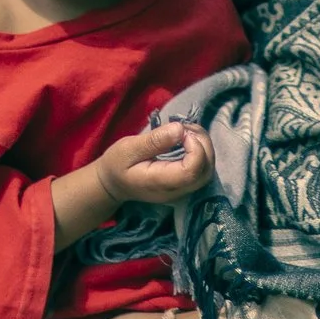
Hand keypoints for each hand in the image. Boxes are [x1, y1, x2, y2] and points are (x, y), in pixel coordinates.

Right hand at [95, 122, 213, 206]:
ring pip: (207, 171)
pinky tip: (187, 141)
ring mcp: (181, 191)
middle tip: (187, 128)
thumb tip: (180, 130)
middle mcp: (175, 191)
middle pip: (205, 172)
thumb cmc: (117, 164)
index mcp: (160, 183)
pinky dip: (201, 153)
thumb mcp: (128, 148)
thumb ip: (154, 141)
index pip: (191, 171)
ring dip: (204, 147)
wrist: (112, 184)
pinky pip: (201, 171)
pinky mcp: (183, 185)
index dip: (196, 149)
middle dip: (203, 145)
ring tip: (187, 132)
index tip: (182, 132)